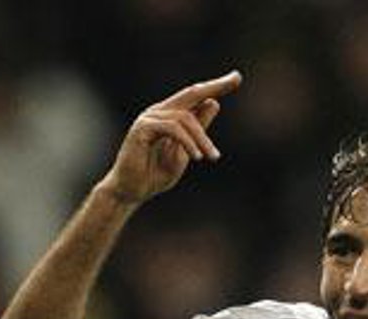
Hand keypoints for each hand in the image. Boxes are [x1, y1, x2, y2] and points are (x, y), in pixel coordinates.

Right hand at [101, 71, 242, 204]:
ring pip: (185, 118)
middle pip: (191, 93)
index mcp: (169, 116)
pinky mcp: (142, 129)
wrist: (131, 191)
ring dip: (202, 138)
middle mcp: (159, 111)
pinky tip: (196, 157)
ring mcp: (149, 118)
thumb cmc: (154, 175)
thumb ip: (198, 131)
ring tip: (212, 157)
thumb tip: (213, 103)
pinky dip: (187, 141)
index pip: (195, 96)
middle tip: (237, 80)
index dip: (216, 86)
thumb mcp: (185, 152)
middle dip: (215, 86)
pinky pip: (171, 128)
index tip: (236, 77)